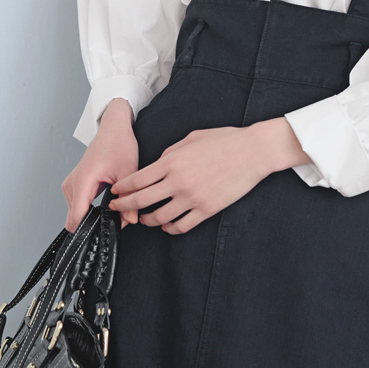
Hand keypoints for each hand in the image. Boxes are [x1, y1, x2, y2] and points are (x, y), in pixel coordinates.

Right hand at [61, 98, 140, 231]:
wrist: (112, 128)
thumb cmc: (118, 143)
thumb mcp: (129, 171)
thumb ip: (129, 198)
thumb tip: (130, 221)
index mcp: (83, 180)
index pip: (76, 217)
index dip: (88, 230)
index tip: (103, 234)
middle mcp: (72, 184)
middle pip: (75, 219)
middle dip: (94, 224)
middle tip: (116, 219)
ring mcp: (71, 185)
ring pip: (76, 215)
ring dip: (93, 217)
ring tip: (114, 208)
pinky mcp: (74, 186)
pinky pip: (78, 207)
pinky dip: (91, 210)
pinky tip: (107, 204)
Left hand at [108, 117, 307, 234]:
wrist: (253, 152)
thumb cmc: (224, 140)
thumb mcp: (191, 138)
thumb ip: (170, 153)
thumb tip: (156, 165)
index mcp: (172, 162)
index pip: (136, 179)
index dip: (122, 188)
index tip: (115, 192)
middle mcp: (178, 182)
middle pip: (141, 201)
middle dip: (124, 206)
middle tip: (117, 208)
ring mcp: (192, 198)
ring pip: (159, 218)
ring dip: (147, 220)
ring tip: (143, 219)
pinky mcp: (206, 209)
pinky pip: (182, 226)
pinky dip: (170, 228)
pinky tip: (166, 226)